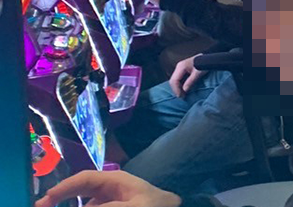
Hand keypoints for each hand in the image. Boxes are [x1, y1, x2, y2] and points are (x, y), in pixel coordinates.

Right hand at [35, 170, 180, 206]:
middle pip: (80, 190)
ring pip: (86, 203)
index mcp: (116, 180)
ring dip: (71, 205)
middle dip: (60, 197)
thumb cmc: (156, 206)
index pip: (85, 178)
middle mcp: (111, 188)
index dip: (64, 187)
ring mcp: (112, 200)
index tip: (46, 199)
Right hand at [169, 55, 207, 97]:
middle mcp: (178, 67)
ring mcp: (180, 69)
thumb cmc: (203, 64)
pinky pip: (178, 80)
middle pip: (173, 81)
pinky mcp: (183, 71)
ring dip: (178, 88)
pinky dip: (180, 86)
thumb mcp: (198, 73)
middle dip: (176, 90)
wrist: (207, 58)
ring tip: (183, 94)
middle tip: (182, 97)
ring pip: (175, 81)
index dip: (176, 89)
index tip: (181, 96)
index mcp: (181, 67)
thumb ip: (190, 81)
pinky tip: (184, 90)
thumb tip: (184, 90)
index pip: (174, 80)